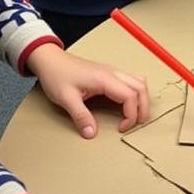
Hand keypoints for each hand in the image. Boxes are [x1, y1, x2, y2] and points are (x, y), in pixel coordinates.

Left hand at [26, 43, 149, 137]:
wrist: (50, 60)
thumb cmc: (57, 75)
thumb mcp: (66, 98)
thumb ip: (81, 117)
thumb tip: (91, 133)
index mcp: (105, 79)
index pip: (130, 96)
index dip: (131, 115)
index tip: (122, 127)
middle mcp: (112, 73)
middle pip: (141, 88)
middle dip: (143, 108)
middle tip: (136, 124)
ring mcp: (112, 71)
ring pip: (139, 82)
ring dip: (142, 99)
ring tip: (135, 114)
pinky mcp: (109, 72)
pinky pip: (131, 80)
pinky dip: (136, 92)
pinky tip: (127, 102)